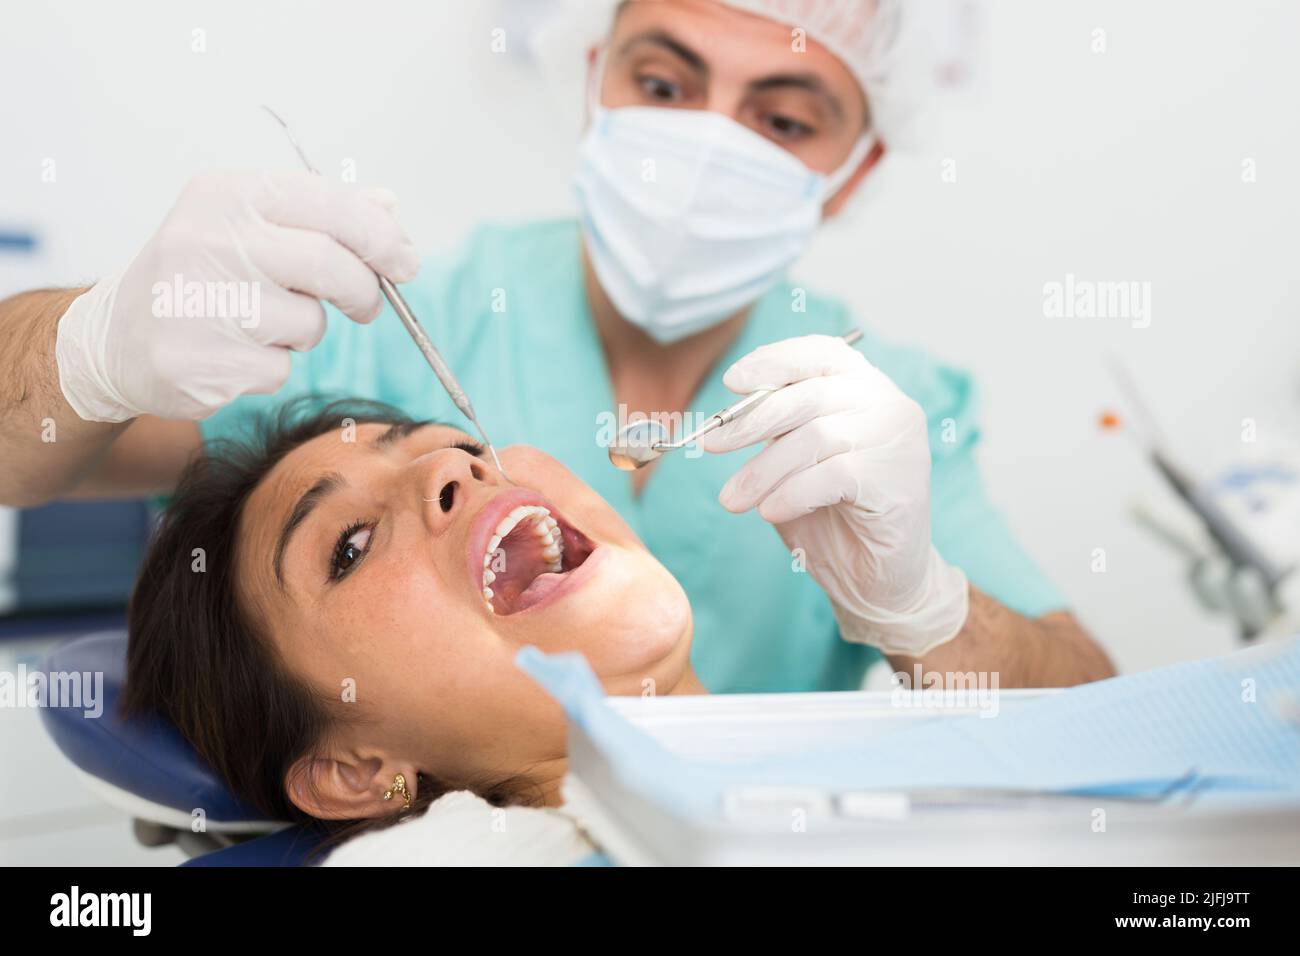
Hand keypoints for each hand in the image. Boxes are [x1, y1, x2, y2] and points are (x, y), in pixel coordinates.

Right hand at [55, 169, 418, 421]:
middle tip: (368, 305)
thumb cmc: (200, 274)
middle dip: (365, 290)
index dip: (381, 235)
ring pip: (309, 324)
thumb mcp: (249, 225)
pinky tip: (231, 352)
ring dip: (304, 332)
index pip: (330, 204)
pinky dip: (271, 366)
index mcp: (227, 195)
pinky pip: (279, 370)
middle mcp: (210, 241)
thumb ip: (321, 214)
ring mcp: (201, 304)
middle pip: (331, 265)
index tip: (407, 261)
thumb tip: (389, 206)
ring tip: (257, 321)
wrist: (116, 338)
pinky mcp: (201, 363)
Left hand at [701, 334, 968, 654]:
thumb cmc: (834, 515)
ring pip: (816, 437)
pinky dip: (792, 494)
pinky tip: (771, 512)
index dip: (775, 361)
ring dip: (764, 470)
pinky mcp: (898, 478)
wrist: (879, 579)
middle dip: (751, 420)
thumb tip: (729, 418)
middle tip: (712, 445)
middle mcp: (888, 404)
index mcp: (865, 387)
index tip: (732, 382)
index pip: (821, 353)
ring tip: (735, 499)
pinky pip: (831, 475)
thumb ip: (779, 431)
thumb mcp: (796, 462)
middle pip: (810, 395)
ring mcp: (898, 440)